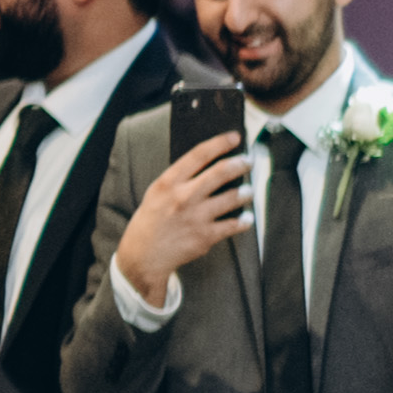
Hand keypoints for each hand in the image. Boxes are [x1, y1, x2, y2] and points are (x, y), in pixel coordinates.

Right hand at [116, 135, 253, 308]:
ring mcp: (196, 217)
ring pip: (231, 198)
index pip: (198, 155)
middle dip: (239, 164)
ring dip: (245, 192)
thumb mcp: (157, 193)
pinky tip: (247, 218)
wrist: (144, 256)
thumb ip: (179, 179)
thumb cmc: (151, 222)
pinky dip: (243, 221)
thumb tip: (208, 164)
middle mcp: (183, 197)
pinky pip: (232, 225)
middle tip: (248, 161)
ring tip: (249, 191)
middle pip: (220, 173)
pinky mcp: (205, 236)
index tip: (234, 137)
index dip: (219, 143)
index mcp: (168, 183)